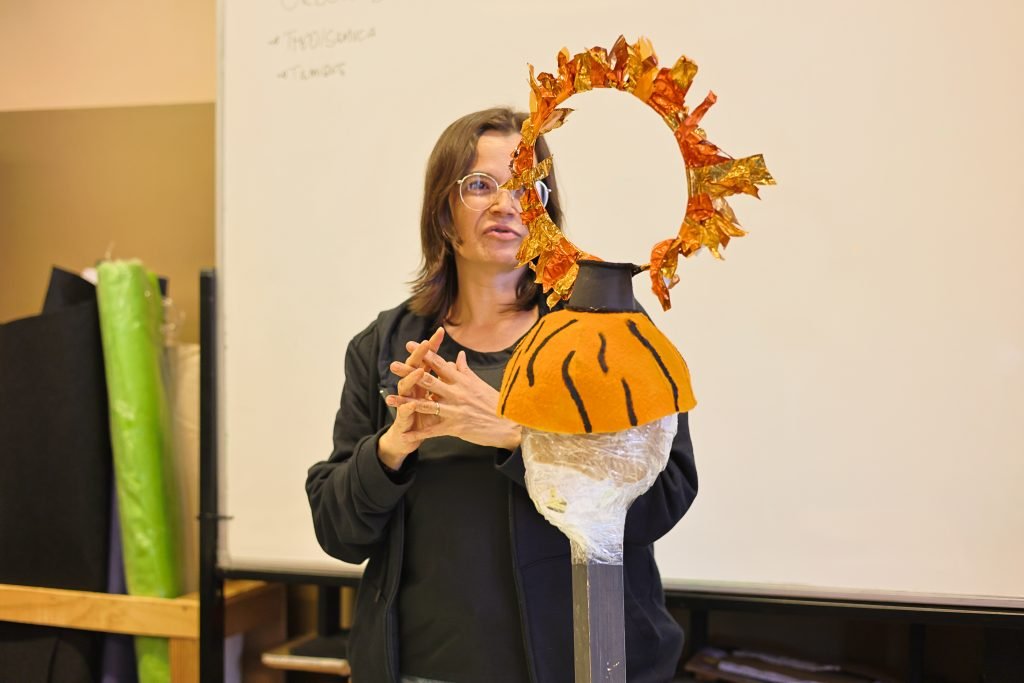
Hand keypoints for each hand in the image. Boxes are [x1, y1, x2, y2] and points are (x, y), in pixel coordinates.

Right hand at [377, 327, 443, 469]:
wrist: (405, 438)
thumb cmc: (423, 416)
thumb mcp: (436, 397)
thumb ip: (444, 379)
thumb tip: (453, 360)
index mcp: (421, 382)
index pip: (427, 360)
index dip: (433, 347)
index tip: (440, 331)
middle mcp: (411, 389)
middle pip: (414, 367)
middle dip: (419, 356)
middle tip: (425, 343)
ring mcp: (404, 402)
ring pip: (406, 387)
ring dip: (411, 379)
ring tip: (418, 371)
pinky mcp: (402, 418)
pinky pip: (404, 412)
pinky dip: (407, 408)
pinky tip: (411, 403)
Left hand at [385, 345, 521, 451]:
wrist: (509, 425)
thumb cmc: (495, 403)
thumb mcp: (480, 384)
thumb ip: (466, 370)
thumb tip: (458, 355)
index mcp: (462, 380)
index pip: (440, 364)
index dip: (424, 354)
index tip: (410, 345)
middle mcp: (457, 392)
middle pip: (428, 380)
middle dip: (409, 373)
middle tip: (393, 365)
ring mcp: (455, 409)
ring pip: (426, 404)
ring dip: (406, 402)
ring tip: (389, 399)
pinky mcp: (455, 427)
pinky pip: (433, 430)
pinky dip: (418, 434)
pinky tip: (405, 435)